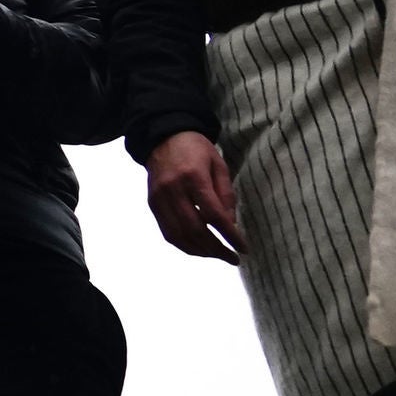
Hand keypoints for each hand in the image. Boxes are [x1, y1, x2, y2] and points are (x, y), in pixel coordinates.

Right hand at [145, 130, 243, 264]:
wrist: (164, 137)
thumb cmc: (196, 149)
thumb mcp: (219, 165)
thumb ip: (226, 194)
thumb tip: (231, 224)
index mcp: (194, 177)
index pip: (213, 215)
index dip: (229, 235)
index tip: (243, 248)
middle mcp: (173, 190)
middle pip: (195, 229)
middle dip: (216, 249)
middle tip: (232, 258)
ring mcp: (160, 199)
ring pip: (179, 236)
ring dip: (200, 251)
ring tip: (217, 255)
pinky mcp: (153, 204)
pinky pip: (168, 233)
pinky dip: (184, 245)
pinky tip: (199, 249)